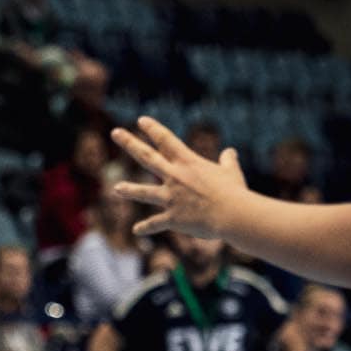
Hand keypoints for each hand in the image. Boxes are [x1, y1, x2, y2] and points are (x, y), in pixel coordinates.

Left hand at [109, 116, 250, 241]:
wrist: (233, 215)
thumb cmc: (235, 192)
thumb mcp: (231, 172)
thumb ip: (228, 161)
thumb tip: (230, 151)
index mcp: (188, 163)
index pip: (167, 140)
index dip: (153, 129)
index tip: (141, 120)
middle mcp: (175, 177)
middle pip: (147, 157)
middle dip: (130, 143)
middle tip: (115, 132)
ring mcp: (171, 198)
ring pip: (143, 192)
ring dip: (129, 189)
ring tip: (116, 188)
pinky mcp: (172, 217)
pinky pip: (155, 223)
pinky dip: (146, 227)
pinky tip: (136, 230)